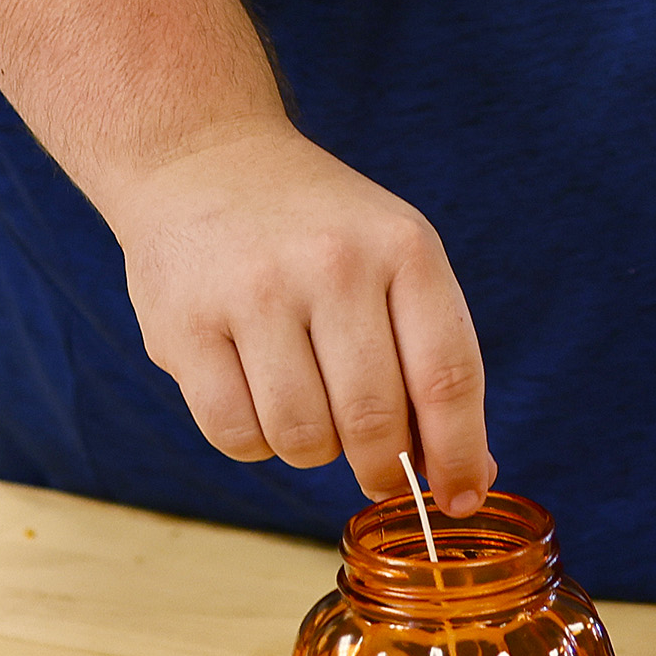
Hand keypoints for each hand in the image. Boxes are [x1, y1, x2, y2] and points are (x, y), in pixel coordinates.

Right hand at [106, 120, 493, 508]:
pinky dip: (254, 442)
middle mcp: (333, 264)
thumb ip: (433, 360)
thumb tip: (470, 480)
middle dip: (382, 468)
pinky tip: (255, 396)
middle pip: (374, 421)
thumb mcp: (393, 258)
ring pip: (303, 439)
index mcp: (403, 247)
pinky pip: (236, 436)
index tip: (458, 499)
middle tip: (376, 469)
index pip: (448, 377)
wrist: (201, 157)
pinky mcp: (185, 324)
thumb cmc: (316, 229)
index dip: (459, 455)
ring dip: (312, 450)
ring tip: (306, 405)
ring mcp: (254, 292)